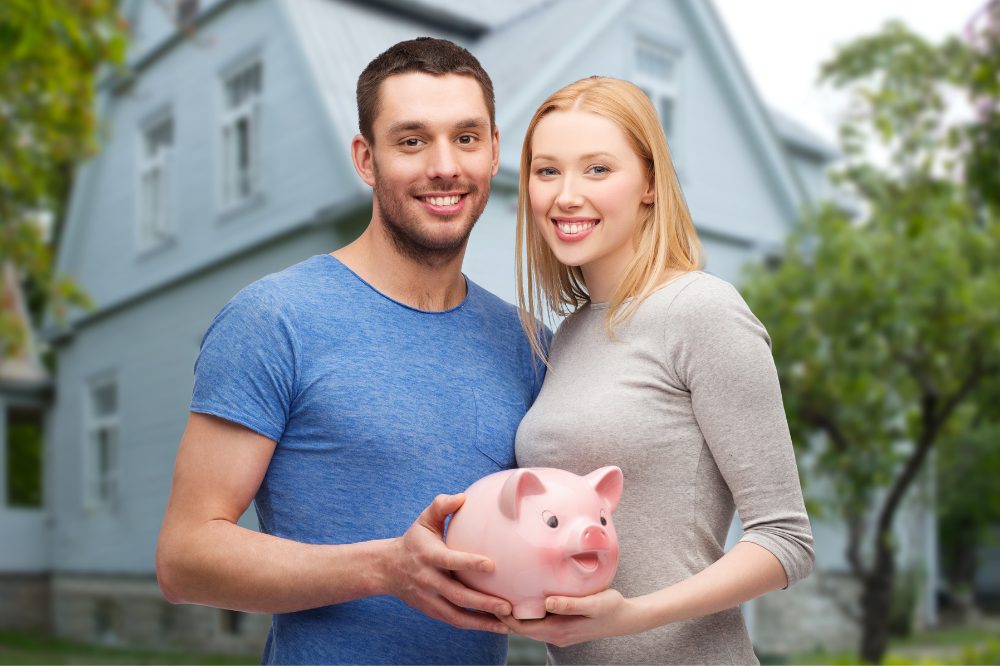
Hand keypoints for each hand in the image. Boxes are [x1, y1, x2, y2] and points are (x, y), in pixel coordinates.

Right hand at [383, 493, 511, 633]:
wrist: (387, 568)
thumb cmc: (413, 541)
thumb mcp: (423, 520)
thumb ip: (441, 506)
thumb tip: (462, 497)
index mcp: (429, 556)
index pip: (450, 561)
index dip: (469, 563)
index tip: (491, 565)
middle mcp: (429, 580)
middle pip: (457, 595)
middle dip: (482, 602)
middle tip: (507, 605)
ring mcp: (429, 599)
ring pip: (457, 615)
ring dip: (482, 622)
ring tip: (506, 624)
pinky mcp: (432, 611)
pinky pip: (455, 621)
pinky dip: (475, 625)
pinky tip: (496, 626)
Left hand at [497, 589, 644, 646]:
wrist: (627, 619)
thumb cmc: (611, 608)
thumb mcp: (594, 604)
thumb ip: (570, 604)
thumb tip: (547, 602)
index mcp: (559, 630)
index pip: (522, 628)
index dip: (504, 616)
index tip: (491, 600)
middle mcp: (556, 635)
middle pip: (521, 629)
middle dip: (504, 616)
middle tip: (487, 595)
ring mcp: (559, 632)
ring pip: (529, 626)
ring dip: (515, 614)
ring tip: (500, 596)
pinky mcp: (563, 626)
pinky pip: (538, 622)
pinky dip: (527, 613)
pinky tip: (523, 599)